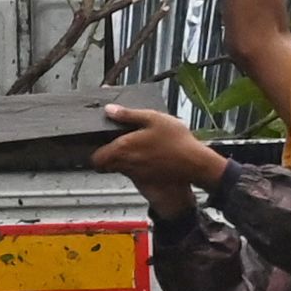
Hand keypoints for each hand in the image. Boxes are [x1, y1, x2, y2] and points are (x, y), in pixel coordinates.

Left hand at [92, 105, 223, 201]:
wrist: (195, 164)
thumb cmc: (176, 141)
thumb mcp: (153, 118)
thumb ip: (128, 115)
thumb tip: (109, 110)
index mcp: (122, 148)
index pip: (95, 159)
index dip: (95, 151)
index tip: (99, 142)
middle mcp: (126, 164)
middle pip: (105, 166)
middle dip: (106, 155)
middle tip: (114, 143)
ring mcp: (136, 174)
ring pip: (118, 169)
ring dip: (120, 160)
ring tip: (132, 146)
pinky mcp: (146, 180)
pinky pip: (132, 173)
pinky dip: (133, 166)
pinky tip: (145, 154)